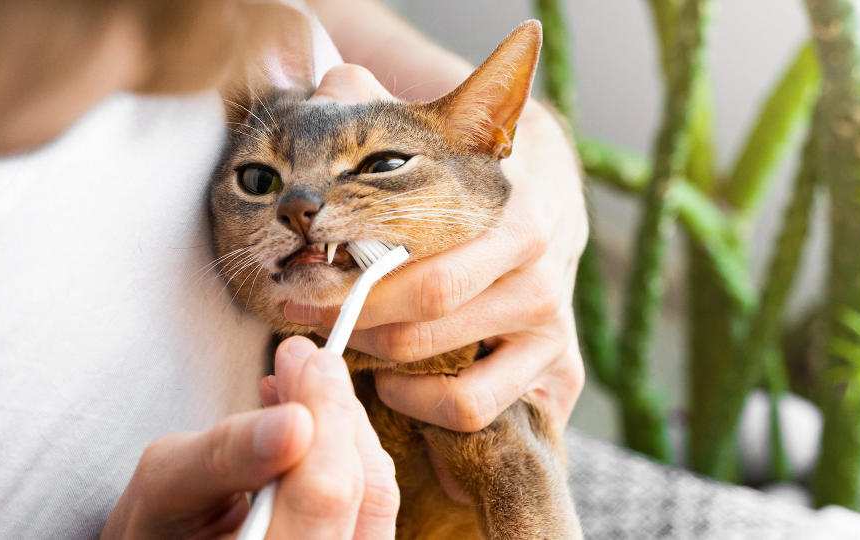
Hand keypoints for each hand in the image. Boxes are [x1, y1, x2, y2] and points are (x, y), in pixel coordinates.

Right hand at [103, 336, 397, 539]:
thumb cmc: (159, 527)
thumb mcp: (168, 485)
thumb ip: (229, 452)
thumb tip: (296, 420)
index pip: (323, 493)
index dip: (326, 415)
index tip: (306, 358)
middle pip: (363, 490)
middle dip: (336, 411)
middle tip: (304, 359)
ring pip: (376, 493)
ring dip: (343, 426)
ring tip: (301, 382)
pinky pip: (371, 501)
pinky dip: (346, 451)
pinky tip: (311, 417)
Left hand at [282, 64, 587, 434]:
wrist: (552, 196)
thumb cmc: (477, 175)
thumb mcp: (442, 137)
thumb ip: (385, 111)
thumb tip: (336, 85)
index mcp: (519, 219)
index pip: (427, 268)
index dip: (353, 282)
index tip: (301, 277)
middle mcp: (542, 279)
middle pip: (428, 319)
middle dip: (351, 320)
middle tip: (305, 311)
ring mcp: (553, 330)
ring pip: (453, 378)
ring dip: (383, 366)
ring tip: (351, 343)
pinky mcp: (558, 371)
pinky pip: (479, 411)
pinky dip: (428, 407)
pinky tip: (398, 382)